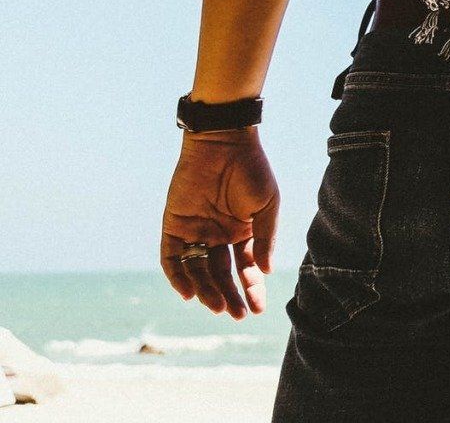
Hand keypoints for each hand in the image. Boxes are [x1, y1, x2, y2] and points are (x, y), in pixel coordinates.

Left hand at [160, 129, 279, 318]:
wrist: (224, 143)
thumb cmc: (252, 170)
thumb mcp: (267, 206)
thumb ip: (264, 239)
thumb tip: (266, 271)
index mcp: (242, 231)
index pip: (245, 268)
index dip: (251, 288)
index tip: (258, 309)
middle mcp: (217, 235)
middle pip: (221, 274)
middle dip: (230, 296)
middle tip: (238, 315)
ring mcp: (195, 231)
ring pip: (198, 270)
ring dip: (206, 290)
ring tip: (218, 307)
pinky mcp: (174, 225)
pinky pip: (172, 257)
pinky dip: (178, 276)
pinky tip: (190, 293)